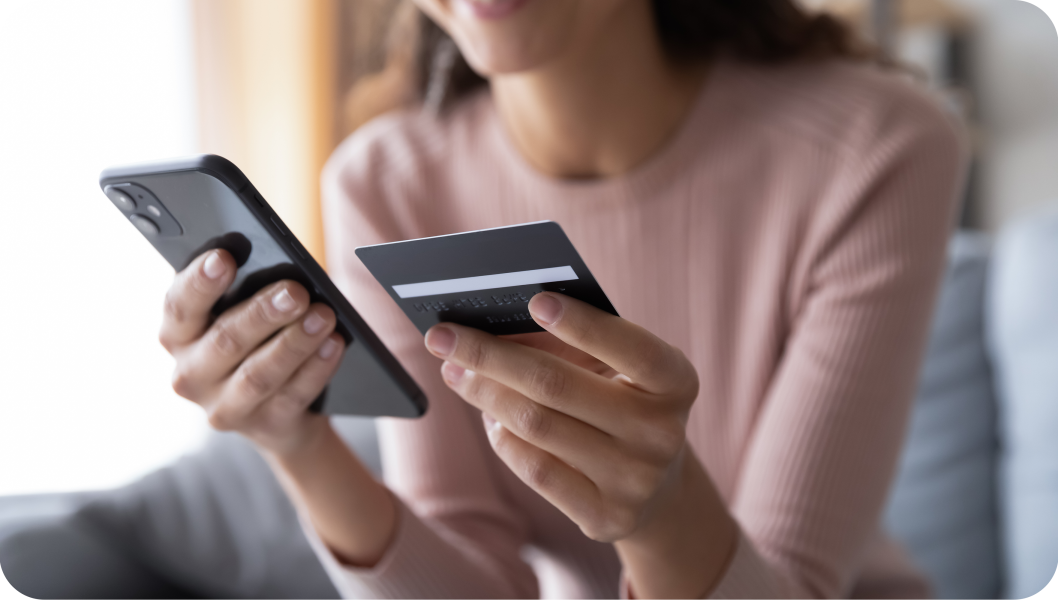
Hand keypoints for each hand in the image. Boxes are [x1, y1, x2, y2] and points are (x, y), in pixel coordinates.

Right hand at [159, 249, 345, 456]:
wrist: (277, 412)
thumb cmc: (256, 341)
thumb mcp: (238, 314)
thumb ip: (243, 291)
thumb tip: (278, 268)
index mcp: (179, 335)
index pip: (179, 306)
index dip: (199, 282)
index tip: (223, 258)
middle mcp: (191, 374)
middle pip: (225, 340)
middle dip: (263, 313)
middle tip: (296, 292)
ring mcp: (224, 406)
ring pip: (259, 374)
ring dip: (294, 342)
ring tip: (324, 316)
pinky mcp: (263, 426)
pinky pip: (293, 395)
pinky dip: (316, 368)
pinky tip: (334, 344)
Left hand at [423, 293, 699, 542]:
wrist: (658, 488)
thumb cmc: (625, 403)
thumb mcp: (620, 369)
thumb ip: (574, 345)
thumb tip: (494, 328)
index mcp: (677, 382)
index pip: (633, 349)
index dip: (585, 326)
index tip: (535, 300)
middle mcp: (663, 433)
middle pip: (558, 386)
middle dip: (490, 355)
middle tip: (444, 336)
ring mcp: (635, 481)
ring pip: (537, 426)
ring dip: (484, 393)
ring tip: (456, 371)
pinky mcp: (605, 517)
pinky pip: (535, 469)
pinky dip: (503, 437)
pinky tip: (489, 417)